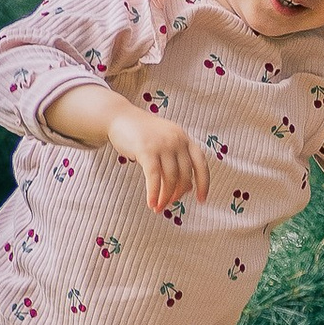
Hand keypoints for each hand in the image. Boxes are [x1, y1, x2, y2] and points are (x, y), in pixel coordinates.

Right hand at [103, 96, 212, 210]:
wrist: (120, 117)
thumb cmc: (143, 134)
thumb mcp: (165, 144)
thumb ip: (177, 161)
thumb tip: (188, 188)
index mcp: (185, 138)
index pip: (201, 164)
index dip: (203, 184)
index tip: (201, 200)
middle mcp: (177, 140)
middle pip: (184, 175)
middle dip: (177, 194)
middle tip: (169, 205)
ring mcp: (162, 144)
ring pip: (170, 179)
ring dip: (165, 197)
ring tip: (158, 208)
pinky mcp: (146, 149)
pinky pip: (154, 177)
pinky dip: (154, 193)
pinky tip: (151, 203)